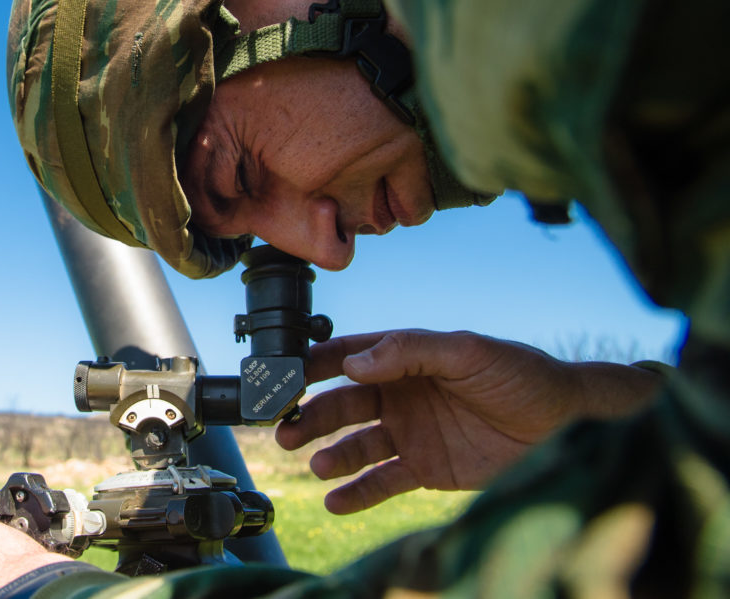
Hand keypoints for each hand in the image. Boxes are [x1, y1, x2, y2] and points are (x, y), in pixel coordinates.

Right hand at [275, 330, 660, 513]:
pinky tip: (336, 501)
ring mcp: (412, 434)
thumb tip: (355, 363)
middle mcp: (401, 396)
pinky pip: (383, 482)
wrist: (566, 425)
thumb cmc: (521, 376)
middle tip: (286, 427)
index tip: (285, 375)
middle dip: (311, 415)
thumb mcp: (467, 352)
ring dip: (332, 454)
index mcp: (406, 359)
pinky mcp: (427, 470)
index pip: (349, 358)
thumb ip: (411, 351)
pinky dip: (357, 493)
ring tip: (318, 464)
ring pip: (357, 445)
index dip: (314, 365)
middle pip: (343, 405)